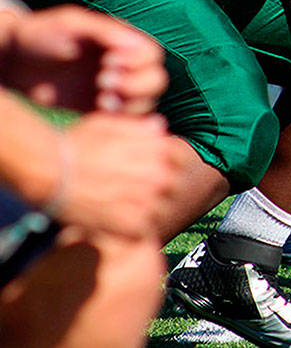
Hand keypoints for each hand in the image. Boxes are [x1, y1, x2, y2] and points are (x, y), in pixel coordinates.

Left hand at [0, 5, 166, 113]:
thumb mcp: (72, 24)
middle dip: (136, 84)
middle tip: (103, 82)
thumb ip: (106, 30)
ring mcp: (114, 94)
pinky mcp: (100, 116)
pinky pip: (126, 123)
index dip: (138, 60)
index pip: (152, 54)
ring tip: (100, 100)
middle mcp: (125, 70)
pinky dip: (120, 121)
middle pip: (156, 81)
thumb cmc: (39, 36)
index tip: (110, 61)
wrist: (10, 63)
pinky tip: (97, 114)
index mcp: (122, 44)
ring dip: (129, 103)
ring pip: (146, 104)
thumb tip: (136, 44)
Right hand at [56, 114, 181, 238]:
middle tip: (128, 192)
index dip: (159, 167)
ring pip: (159, 211)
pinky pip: (143, 231)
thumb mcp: (109, 124)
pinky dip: (131, 230)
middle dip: (153, 189)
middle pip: (171, 188)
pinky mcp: (130, 224)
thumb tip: (160, 127)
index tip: (142, 172)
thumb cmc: (76, 143)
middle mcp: (158, 175)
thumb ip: (139, 127)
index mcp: (159, 150)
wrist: (47, 169)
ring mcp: (146, 201)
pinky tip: (113, 223)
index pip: (177, 162)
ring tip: (120, 208)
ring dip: (144, 211)